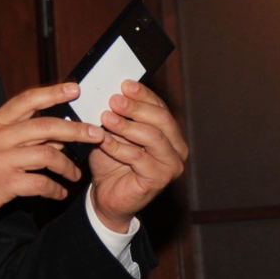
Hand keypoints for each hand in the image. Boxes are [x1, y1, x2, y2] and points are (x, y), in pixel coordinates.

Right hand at [0, 83, 104, 234]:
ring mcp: (2, 159)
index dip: (53, 92)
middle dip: (76, 130)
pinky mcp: (4, 183)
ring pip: (48, 155)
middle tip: (96, 134)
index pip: (28, 99)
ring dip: (68, 165)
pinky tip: (59, 192)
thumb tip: (52, 133)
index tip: (75, 88)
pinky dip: (55, 188)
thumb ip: (16, 133)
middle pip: (47, 126)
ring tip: (75, 174)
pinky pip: (41, 183)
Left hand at [89, 80, 188, 231]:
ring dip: (126, 126)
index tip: (124, 84)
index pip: (159, 106)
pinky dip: (118, 147)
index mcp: (169, 131)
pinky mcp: (158, 180)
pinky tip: (102, 139)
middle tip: (114, 100)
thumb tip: (110, 92)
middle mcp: (176, 147)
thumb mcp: (112, 132)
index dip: (143, 94)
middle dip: (136, 107)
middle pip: (162, 119)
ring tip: (106, 117)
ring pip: (152, 137)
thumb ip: (116, 114)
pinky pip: (138, 158)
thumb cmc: (111, 160)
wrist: (106, 194)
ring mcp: (171, 165)